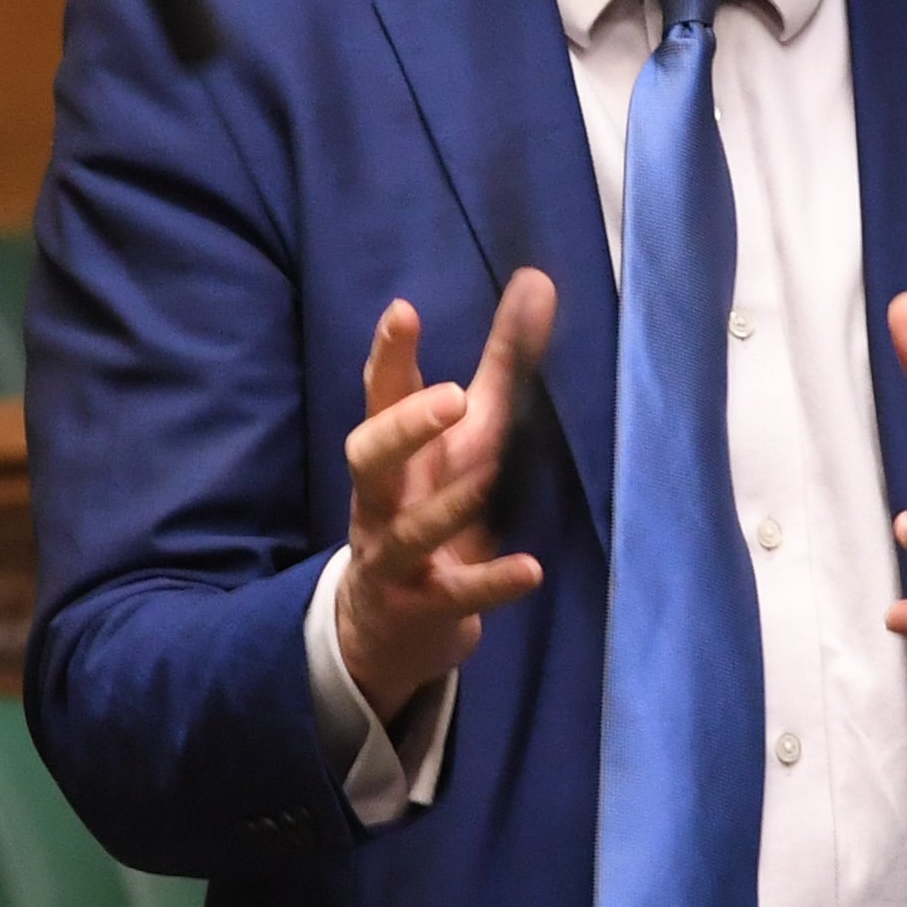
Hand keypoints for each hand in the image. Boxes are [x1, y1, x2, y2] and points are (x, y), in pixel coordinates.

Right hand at [339, 273, 555, 718]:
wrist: (391, 627)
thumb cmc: (437, 506)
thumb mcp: (474, 437)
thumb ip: (504, 363)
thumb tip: (538, 279)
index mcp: (394, 453)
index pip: (381, 395)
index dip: (389, 355)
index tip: (403, 312)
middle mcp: (382, 499)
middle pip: (368, 456)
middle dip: (405, 426)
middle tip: (452, 397)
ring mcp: (396, 557)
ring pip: (407, 531)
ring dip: (445, 507)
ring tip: (486, 480)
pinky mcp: (422, 608)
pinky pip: (454, 596)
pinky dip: (490, 584)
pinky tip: (530, 570)